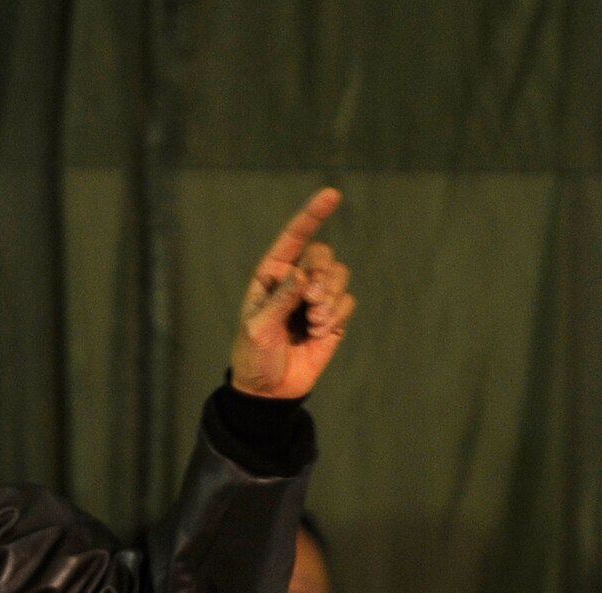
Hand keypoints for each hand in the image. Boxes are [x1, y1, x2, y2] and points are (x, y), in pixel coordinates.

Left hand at [229, 187, 355, 398]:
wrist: (269, 390)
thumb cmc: (254, 355)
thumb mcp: (258, 327)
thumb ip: (281, 298)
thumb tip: (303, 273)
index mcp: (272, 273)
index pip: (295, 236)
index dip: (313, 213)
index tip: (332, 194)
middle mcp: (297, 280)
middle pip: (324, 255)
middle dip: (323, 277)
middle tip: (311, 303)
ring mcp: (317, 298)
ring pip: (340, 277)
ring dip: (330, 299)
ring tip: (313, 322)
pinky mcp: (333, 318)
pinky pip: (347, 302)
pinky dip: (336, 316)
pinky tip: (319, 333)